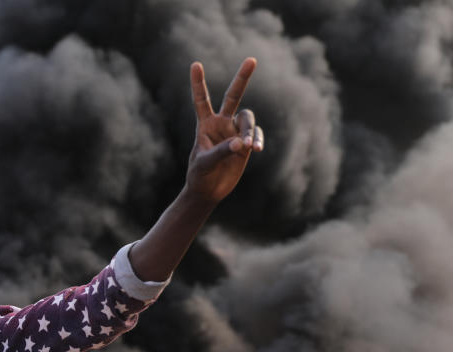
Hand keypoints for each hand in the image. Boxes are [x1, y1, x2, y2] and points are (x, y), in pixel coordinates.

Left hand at [184, 58, 263, 204]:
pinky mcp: (246, 144)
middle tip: (252, 59)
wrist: (208, 191)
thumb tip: (240, 143)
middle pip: (234, 96)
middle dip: (242, 78)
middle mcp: (221, 124)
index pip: (201, 100)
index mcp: (205, 125)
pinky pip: (256, 135)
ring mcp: (235, 132)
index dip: (198, 83)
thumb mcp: (204, 164)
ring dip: (250, 131)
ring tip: (250, 147)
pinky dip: (257, 140)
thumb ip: (221, 151)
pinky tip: (256, 149)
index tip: (195, 64)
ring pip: (248, 119)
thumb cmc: (199, 176)